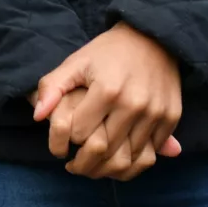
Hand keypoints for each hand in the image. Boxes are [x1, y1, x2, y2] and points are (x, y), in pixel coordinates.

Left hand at [31, 24, 183, 180]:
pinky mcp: (171, 118)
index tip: (66, 140)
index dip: (69, 139)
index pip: (80, 133)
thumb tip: (36, 116)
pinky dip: (134, 162)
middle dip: (85, 164)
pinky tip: (119, 158)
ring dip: (109, 168)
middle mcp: (133, 104)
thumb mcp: (76, 62)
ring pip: (129, 158)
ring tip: (95, 166)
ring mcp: (155, 113)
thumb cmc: (107, 53)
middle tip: (76, 167)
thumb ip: (52, 87)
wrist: (152, 38)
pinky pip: (151, 154)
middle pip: (104, 151)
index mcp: (106, 90)